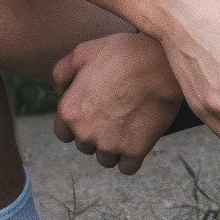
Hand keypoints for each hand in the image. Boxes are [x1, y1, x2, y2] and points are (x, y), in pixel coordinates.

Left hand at [51, 33, 184, 173]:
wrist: (161, 65)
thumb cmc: (123, 55)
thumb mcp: (84, 51)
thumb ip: (62, 71)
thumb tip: (59, 90)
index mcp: (69, 112)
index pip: (63, 133)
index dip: (77, 122)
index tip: (92, 113)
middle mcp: (85, 133)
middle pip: (85, 146)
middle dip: (96, 134)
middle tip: (114, 114)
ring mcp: (110, 145)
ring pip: (106, 159)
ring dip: (113, 148)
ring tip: (127, 126)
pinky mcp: (134, 151)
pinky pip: (127, 167)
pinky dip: (131, 158)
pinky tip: (137, 139)